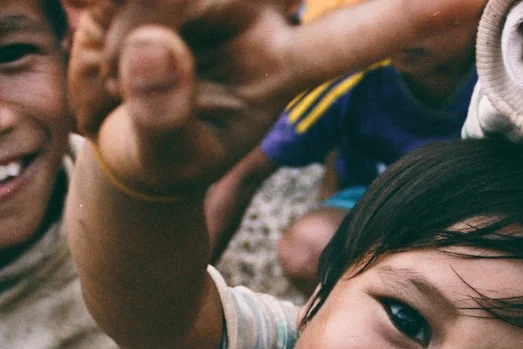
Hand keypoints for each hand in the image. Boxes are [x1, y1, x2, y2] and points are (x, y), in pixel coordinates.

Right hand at [68, 0, 484, 198]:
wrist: (118, 128)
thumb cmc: (160, 155)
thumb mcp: (160, 154)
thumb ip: (160, 112)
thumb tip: (157, 47)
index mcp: (282, 68)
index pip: (357, 35)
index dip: (413, 13)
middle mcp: (262, 16)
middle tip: (177, 39)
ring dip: (153, 7)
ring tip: (119, 43)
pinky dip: (118, 0)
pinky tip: (106, 12)